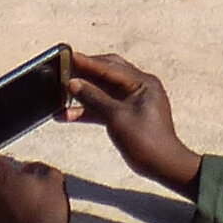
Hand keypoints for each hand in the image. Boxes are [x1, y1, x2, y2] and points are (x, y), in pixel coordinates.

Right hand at [64, 52, 199, 193]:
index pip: (110, 67)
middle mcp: (139, 87)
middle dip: (84, 74)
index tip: (68, 56)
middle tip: (64, 70)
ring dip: (83, 94)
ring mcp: (133, 101)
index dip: (87, 63)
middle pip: (107, 74)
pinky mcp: (127, 115)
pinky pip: (104, 107)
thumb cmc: (145, 140)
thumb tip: (73, 83)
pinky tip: (66, 115)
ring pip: (103, 92)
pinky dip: (88, 111)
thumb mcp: (116, 117)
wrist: (162, 166)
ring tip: (60, 93)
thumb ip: (94, 98)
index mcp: (142, 82)